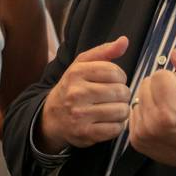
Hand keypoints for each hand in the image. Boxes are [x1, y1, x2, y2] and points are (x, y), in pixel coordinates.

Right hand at [38, 36, 130, 152]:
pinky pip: (115, 129)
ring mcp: (79, 115)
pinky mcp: (84, 133)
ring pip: (121, 111)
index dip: (120, 77)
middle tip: (114, 97)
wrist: (51, 116)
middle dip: (122, 94)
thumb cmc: (72, 87)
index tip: (114, 81)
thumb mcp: (82, 65)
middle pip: (120, 92)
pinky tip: (109, 121)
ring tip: (113, 108)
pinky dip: (117, 126)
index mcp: (76, 73)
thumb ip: (104, 51)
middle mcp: (76, 93)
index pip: (115, 72)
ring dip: (122, 111)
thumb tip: (124, 41)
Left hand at [127, 48, 175, 175]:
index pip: (160, 74)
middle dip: (165, 88)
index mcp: (170, 113)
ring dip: (156, 99)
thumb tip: (174, 53)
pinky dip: (149, 112)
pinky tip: (166, 122)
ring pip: (140, 96)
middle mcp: (151, 125)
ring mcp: (141, 135)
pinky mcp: (136, 141)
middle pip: (147, 83)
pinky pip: (136, 110)